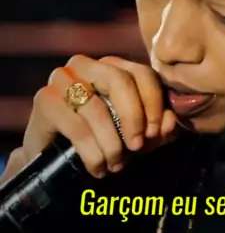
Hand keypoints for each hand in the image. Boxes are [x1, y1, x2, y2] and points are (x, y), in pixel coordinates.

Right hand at [17, 55, 178, 177]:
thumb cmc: (103, 142)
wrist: (58, 161)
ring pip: (97, 109)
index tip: (156, 132)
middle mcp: (85, 65)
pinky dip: (92, 153)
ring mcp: (61, 79)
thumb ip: (158, 129)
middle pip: (119, 81)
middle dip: (133, 118)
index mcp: (112, 66)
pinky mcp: (44, 100)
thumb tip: (171, 122)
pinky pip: (76, 127)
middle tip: (137, 147)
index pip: (143, 73)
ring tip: (115, 165)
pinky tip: (97, 168)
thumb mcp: (137, 137)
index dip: (154, 103)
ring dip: (112, 144)